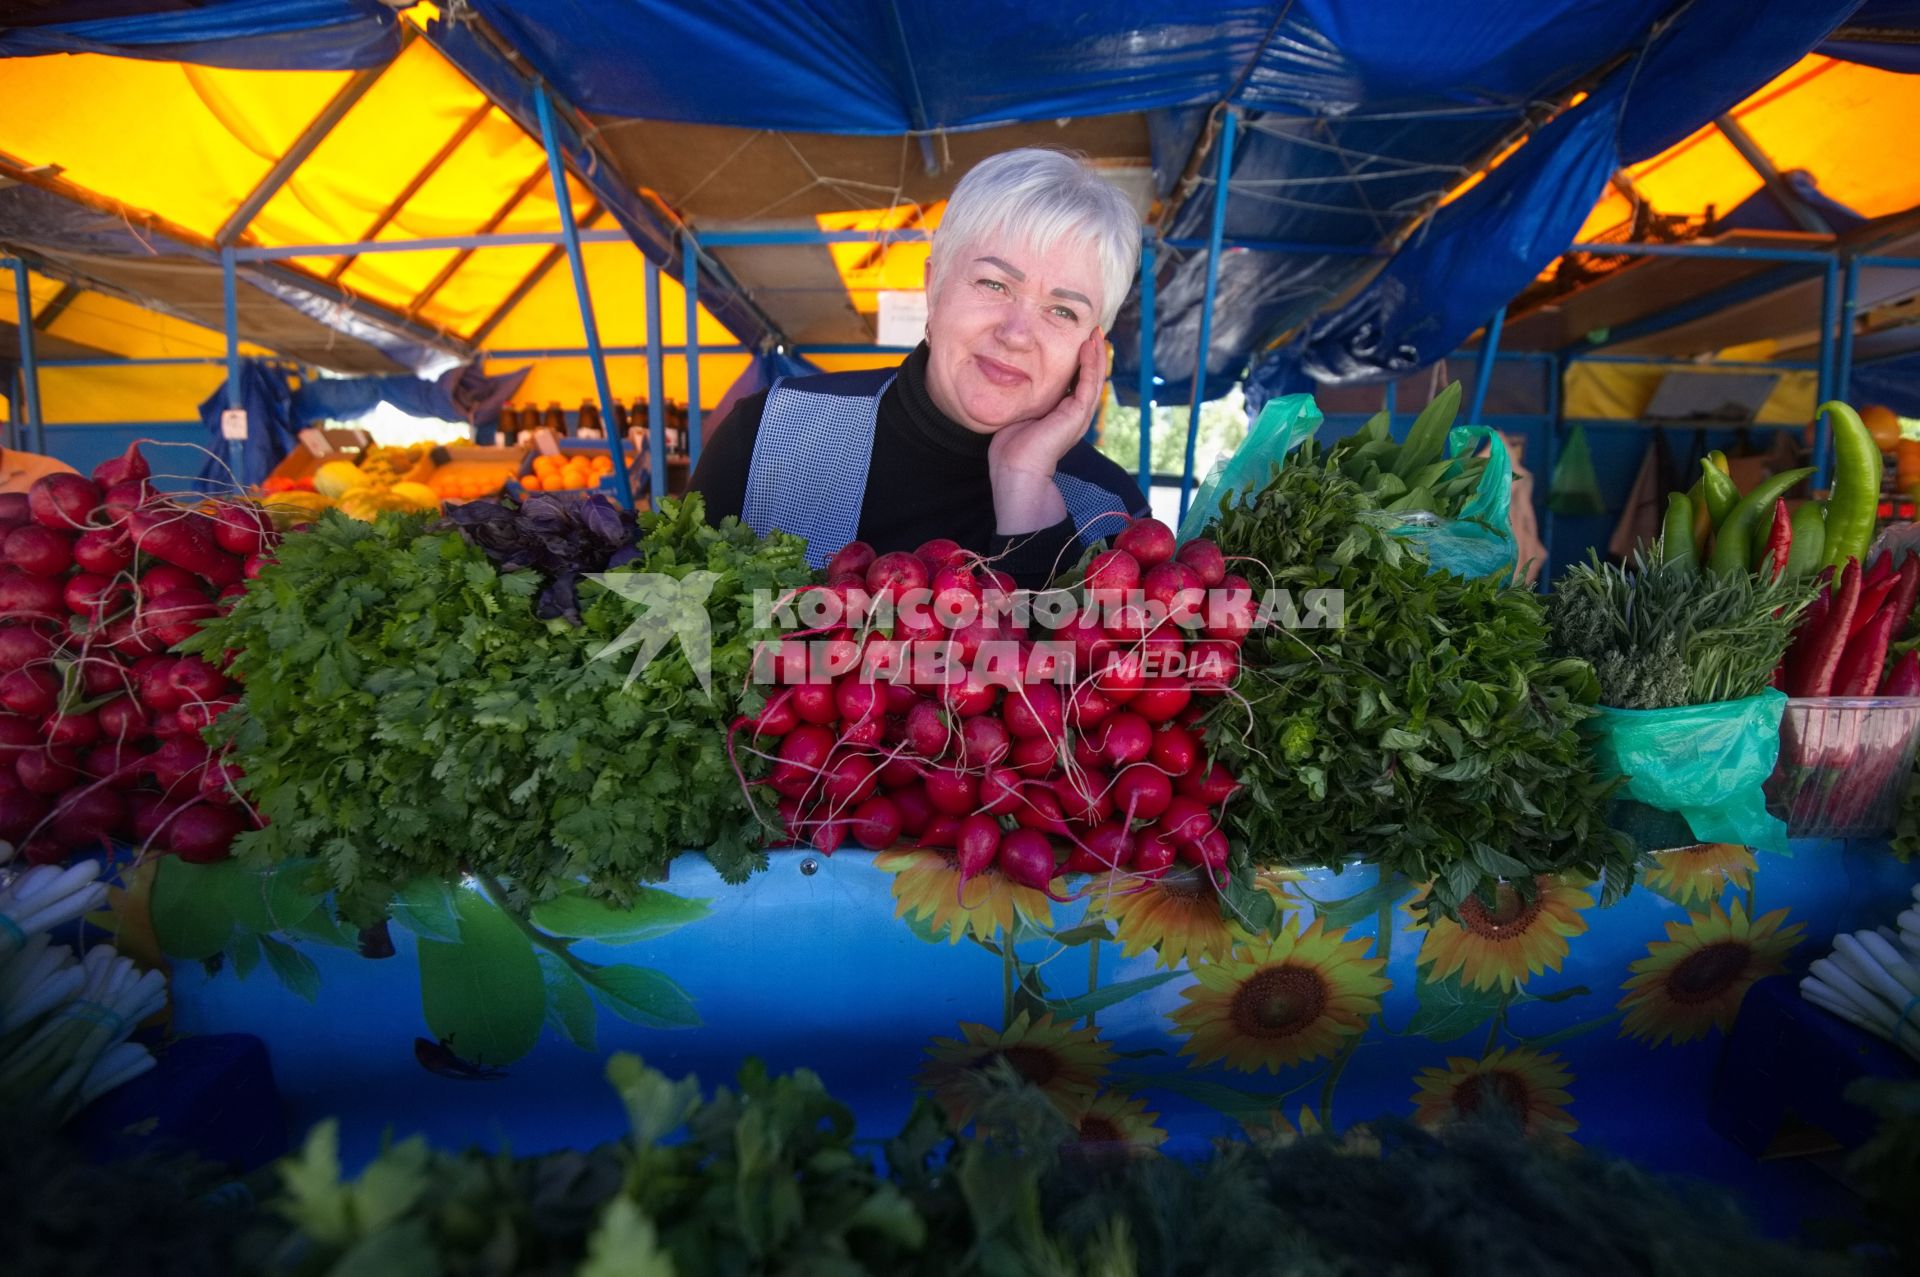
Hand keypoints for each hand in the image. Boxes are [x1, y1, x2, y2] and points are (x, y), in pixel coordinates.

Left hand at [986, 326, 1104, 481]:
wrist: (1017, 469)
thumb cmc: (1012, 448)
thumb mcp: (1022, 414)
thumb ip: (1029, 400)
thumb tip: (1019, 381)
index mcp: (1064, 415)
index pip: (1077, 383)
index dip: (1080, 362)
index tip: (1078, 341)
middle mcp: (1075, 415)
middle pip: (1091, 378)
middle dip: (1093, 354)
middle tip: (1093, 331)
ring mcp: (1079, 415)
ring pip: (1094, 378)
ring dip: (1096, 354)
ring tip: (1095, 333)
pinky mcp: (1078, 414)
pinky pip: (1089, 383)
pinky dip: (1091, 363)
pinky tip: (1089, 346)